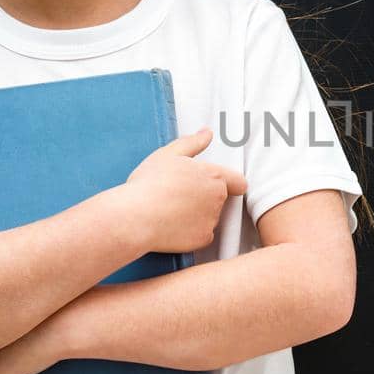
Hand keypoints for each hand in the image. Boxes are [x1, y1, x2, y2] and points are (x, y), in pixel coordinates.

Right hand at [123, 126, 247, 254]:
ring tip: (171, 209)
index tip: (218, 184)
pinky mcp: (202, 239)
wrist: (135, 216)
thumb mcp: (169, 154)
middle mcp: (217, 199)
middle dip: (205, 197)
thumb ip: (192, 143)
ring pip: (210, 217)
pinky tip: (172, 225)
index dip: (231, 183)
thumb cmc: (150, 183)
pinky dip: (191, 231)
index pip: (238, 182)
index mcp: (213, 176)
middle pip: (220, 199)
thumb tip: (207, 133)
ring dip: (198, 214)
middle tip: (180, 194)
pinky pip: (201, 235)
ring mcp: (211, 220)